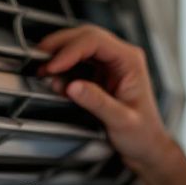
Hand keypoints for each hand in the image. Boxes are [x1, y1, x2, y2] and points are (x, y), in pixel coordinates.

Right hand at [36, 25, 173, 170]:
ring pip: (78, 47)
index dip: (70, 50)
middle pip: (85, 37)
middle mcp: (120, 58)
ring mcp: (109, 65)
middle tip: (38, 58)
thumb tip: (73, 86)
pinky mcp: (98, 76)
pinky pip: (76, 64)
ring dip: (58, 55)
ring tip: (42, 70)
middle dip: (59, 46)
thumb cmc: (143, 134)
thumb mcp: (121, 120)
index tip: (53, 65)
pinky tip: (54, 80)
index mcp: (130, 61)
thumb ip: (97, 102)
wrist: (146, 147)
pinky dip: (62, 69)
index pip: (96, 41)